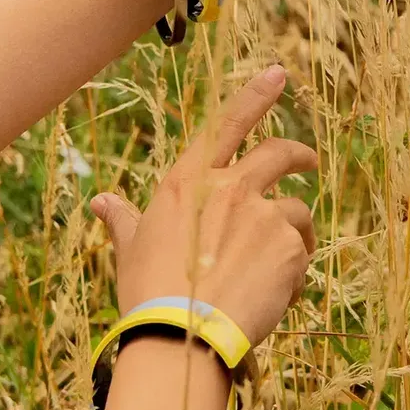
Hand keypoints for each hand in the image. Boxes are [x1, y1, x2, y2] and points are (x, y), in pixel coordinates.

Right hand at [90, 65, 316, 345]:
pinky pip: (302, 254)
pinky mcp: (290, 246)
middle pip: (279, 153)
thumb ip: (122, 218)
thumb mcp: (131, 248)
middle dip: (298, 153)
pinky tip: (275, 297)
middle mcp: (232, 187)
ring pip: (296, 211)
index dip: (254, 95)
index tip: (277, 73)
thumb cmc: (148, 291)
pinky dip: (294, 273)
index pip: (226, 124)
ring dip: (296, 231)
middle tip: (308, 162)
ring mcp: (264, 214)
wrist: (180, 336)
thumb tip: (100, 201)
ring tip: (282, 266)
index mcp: (191, 181)